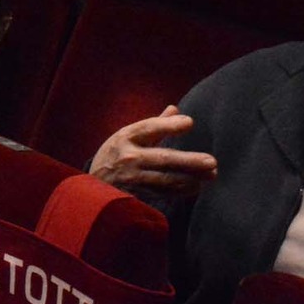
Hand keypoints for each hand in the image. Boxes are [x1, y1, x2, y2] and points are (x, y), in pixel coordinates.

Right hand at [89, 105, 216, 193]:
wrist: (92, 183)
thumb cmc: (115, 154)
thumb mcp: (128, 135)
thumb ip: (155, 124)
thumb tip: (176, 109)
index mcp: (126, 137)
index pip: (149, 128)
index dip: (169, 125)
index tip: (190, 123)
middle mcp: (129, 157)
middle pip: (163, 159)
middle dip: (189, 161)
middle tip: (212, 162)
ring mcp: (132, 178)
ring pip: (166, 180)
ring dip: (190, 179)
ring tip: (210, 175)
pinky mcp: (136, 194)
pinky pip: (163, 193)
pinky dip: (181, 191)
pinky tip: (196, 187)